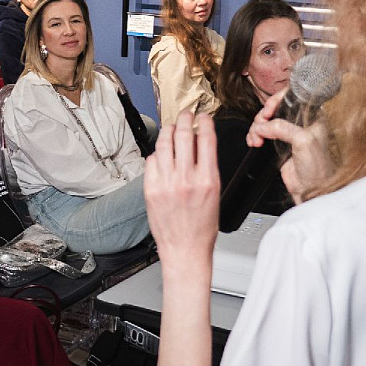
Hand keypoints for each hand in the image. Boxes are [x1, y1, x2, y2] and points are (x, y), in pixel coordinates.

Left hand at [144, 112, 220, 271]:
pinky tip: (161, 154)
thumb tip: (200, 144)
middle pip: (183, 135)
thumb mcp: (215, 194)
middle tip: (185, 115)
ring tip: (171, 128)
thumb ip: (207, 168)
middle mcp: (186, 179)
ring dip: (168, 131)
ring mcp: (166, 183)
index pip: (206, 139)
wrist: (185, 249)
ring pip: (164, 144)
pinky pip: (151, 161)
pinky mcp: (150, 189)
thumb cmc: (202, 227)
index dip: (204, 122)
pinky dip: (157, 154)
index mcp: (207, 179)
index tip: (203, 117)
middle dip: (185, 119)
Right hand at [247, 89, 333, 202]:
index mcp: (312, 115)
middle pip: (274, 108)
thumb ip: (283, 128)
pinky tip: (254, 142)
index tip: (268, 110)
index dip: (276, 100)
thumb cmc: (317, 166)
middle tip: (261, 125)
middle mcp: (300, 122)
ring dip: (256, 128)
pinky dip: (254, 136)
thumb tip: (263, 125)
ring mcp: (288, 132)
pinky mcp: (279, 144)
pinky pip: (261, 133)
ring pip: (265, 121)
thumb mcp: (303, 141)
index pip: (292, 97)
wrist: (310, 188)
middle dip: (262, 116)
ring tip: (257, 139)